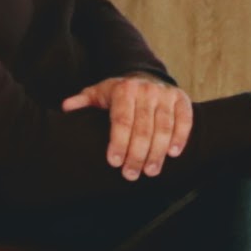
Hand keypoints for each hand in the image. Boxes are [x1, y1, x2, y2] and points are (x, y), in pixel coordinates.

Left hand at [64, 75, 198, 178]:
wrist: (145, 76)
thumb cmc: (119, 93)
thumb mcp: (98, 93)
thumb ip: (82, 101)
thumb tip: (66, 108)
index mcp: (124, 89)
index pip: (122, 120)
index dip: (119, 142)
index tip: (115, 162)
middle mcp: (146, 90)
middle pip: (142, 128)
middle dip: (137, 154)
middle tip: (131, 174)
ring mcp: (165, 94)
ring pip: (163, 127)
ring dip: (157, 152)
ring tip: (151, 171)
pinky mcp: (181, 99)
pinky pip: (184, 120)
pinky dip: (180, 137)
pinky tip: (173, 153)